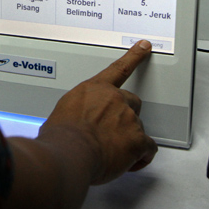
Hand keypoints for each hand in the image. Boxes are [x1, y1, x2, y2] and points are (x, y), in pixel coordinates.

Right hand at [40, 40, 157, 184]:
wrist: (68, 152)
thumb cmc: (60, 137)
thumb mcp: (60, 113)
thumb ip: (75, 112)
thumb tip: (73, 124)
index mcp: (94, 90)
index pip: (118, 69)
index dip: (134, 56)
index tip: (144, 46)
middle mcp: (114, 100)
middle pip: (132, 103)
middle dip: (125, 117)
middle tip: (112, 133)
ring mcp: (128, 118)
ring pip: (137, 128)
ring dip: (128, 140)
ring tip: (110, 153)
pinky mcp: (137, 139)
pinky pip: (148, 148)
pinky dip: (142, 157)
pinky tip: (131, 162)